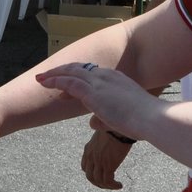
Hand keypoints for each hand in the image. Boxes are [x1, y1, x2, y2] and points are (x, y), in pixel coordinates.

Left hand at [35, 61, 163, 142]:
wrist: (151, 118)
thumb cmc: (143, 121)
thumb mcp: (122, 118)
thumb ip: (106, 118)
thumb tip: (93, 122)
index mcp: (116, 79)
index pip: (91, 74)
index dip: (76, 78)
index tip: (64, 87)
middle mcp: (106, 76)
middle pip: (79, 69)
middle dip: (61, 71)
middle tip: (46, 76)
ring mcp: (99, 82)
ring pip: (71, 73)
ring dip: (54, 75)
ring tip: (40, 79)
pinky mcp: (93, 91)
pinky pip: (69, 82)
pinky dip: (55, 81)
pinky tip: (45, 84)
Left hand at [81, 128, 130, 189]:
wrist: (119, 126)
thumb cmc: (114, 126)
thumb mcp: (102, 133)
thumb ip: (101, 140)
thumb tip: (108, 140)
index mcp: (88, 149)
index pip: (84, 167)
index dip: (91, 174)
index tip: (101, 176)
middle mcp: (91, 157)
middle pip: (90, 177)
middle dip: (98, 183)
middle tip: (108, 185)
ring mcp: (98, 162)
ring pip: (98, 181)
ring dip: (107, 186)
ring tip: (116, 186)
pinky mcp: (108, 165)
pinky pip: (108, 181)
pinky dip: (113, 186)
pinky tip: (119, 185)